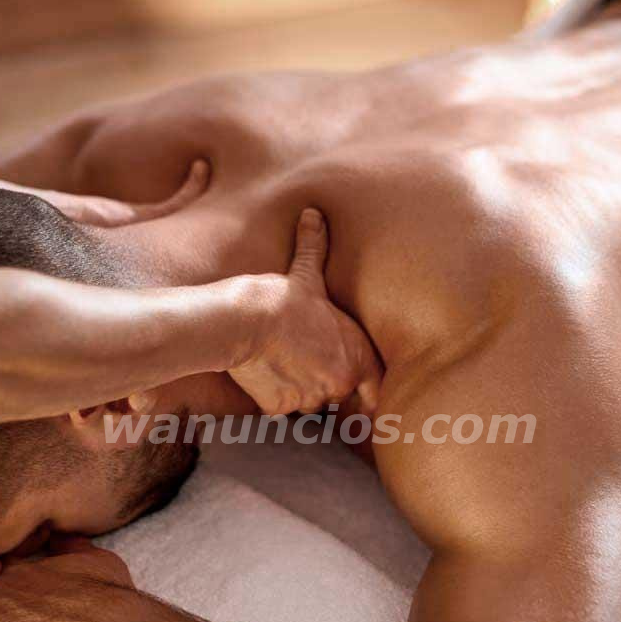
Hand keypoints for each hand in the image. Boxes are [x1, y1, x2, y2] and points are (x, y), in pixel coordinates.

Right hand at [229, 209, 381, 416]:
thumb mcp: (307, 274)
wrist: (244, 320)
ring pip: (308, 403)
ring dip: (299, 391)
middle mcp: (337, 385)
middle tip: (307, 366)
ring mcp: (308, 399)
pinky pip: (280, 408)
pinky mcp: (279, 407)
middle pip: (336, 396)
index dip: (368, 394)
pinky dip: (273, 396)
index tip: (359, 395)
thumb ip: (316, 249)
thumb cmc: (283, 297)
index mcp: (357, 360)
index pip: (376, 392)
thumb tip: (314, 214)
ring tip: (284, 365)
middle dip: (324, 384)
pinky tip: (263, 373)